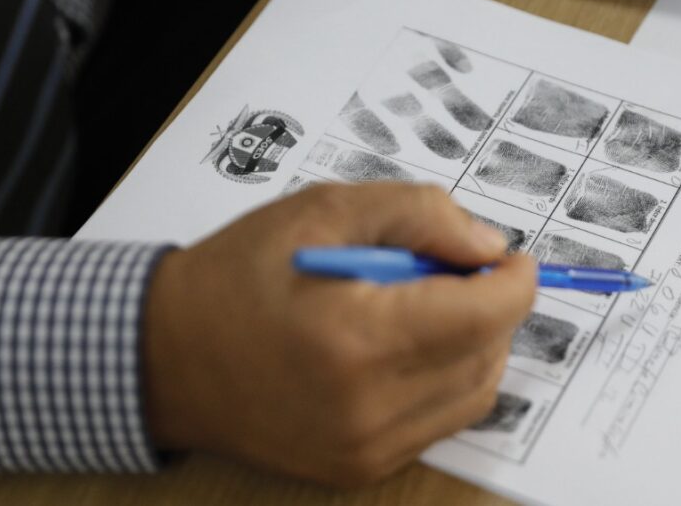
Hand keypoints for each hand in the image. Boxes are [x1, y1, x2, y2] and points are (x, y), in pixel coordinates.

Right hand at [143, 183, 537, 485]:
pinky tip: (403, 347)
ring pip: (472, 395)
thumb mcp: (323, 211)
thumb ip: (418, 215)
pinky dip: (442, 380)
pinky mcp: (359, 468)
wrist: (166, 357)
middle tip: (454, 272)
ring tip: (423, 308)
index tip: (512, 258)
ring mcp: (364, 448)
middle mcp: (366, 408)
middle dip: (490, 306)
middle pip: (487, 356)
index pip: (484, 316)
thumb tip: (488, 246)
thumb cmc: (237, 276)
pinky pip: (437, 422)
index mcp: (356, 338)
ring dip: (473, 345)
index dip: (514, 280)